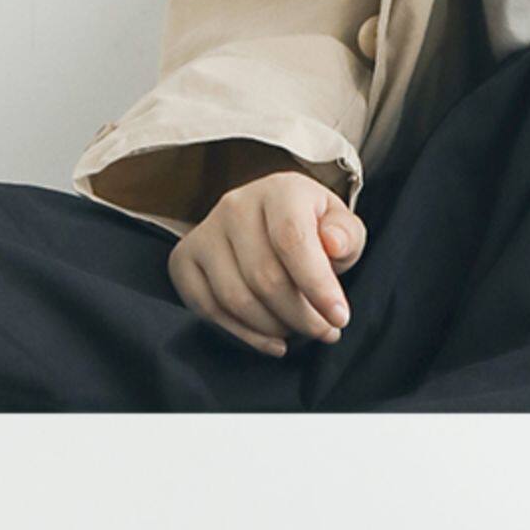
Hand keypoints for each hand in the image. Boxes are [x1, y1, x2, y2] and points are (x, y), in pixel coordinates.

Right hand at [168, 169, 367, 357]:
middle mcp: (236, 205)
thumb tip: (334, 244)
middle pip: (264, 276)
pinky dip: (244, 334)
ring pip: (236, 298)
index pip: (293, 240)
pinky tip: (272, 339)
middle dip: (301, 315)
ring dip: (274, 327)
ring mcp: (205, 232)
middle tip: (325, 331)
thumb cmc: (311, 226)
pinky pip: (209, 309)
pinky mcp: (184, 259)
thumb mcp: (340, 225)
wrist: (269, 221)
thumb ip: (346, 234)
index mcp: (279, 190)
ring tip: (300, 331)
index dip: (317, 285)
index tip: (339, 317)